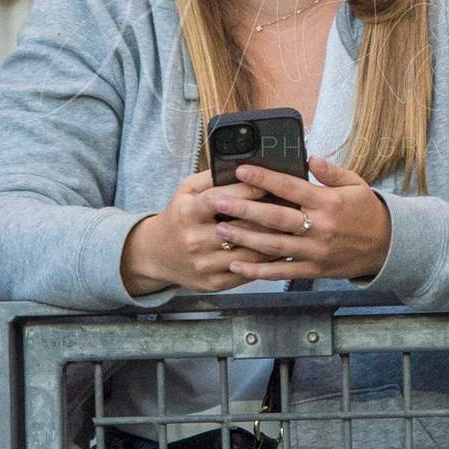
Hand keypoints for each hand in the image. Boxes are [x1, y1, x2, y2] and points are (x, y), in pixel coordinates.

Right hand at [120, 171, 276, 296]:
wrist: (157, 253)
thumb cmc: (178, 216)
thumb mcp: (186, 190)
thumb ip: (212, 177)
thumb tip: (242, 166)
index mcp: (188, 213)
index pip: (220, 201)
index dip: (246, 192)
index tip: (269, 185)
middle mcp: (195, 240)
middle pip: (241, 230)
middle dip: (268, 219)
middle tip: (291, 209)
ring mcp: (205, 264)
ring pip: (249, 254)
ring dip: (273, 243)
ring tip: (291, 232)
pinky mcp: (214, 282)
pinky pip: (247, 273)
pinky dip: (266, 263)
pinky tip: (280, 251)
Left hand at [211, 156, 390, 283]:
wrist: (389, 246)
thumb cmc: (367, 211)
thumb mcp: (356, 184)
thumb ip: (331, 172)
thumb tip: (310, 157)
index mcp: (328, 202)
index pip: (290, 187)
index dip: (264, 178)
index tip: (241, 170)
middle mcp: (320, 227)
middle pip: (276, 217)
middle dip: (244, 209)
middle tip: (217, 202)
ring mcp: (315, 251)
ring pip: (274, 246)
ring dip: (245, 239)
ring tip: (220, 231)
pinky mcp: (314, 270)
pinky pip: (282, 272)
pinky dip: (258, 271)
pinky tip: (237, 266)